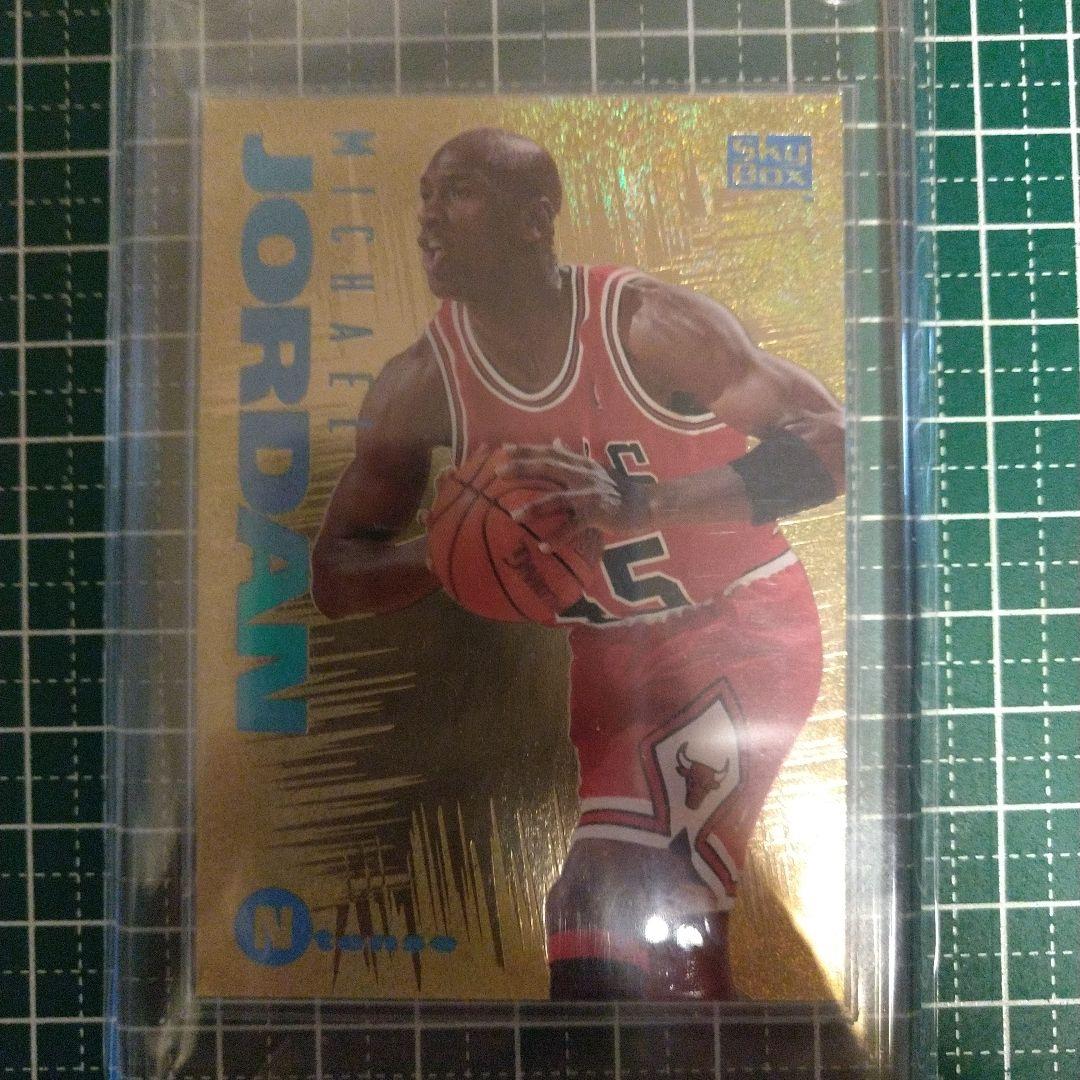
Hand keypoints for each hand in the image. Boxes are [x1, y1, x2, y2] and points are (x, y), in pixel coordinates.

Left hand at [497, 441, 650, 554]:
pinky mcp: (598, 514)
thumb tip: (554, 441)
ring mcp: (590, 495)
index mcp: (581, 464)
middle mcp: (584, 475)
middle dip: (522, 468)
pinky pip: (573, 527)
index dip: (527, 449)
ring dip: (534, 508)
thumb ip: (573, 457)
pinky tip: (542, 548)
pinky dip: (557, 538)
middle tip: (497, 472)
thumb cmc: (619, 488)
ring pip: (557, 499)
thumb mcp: (595, 468)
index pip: (550, 452)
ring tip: (513, 516)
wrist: (648, 503)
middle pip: (548, 467)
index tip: (503, 449)